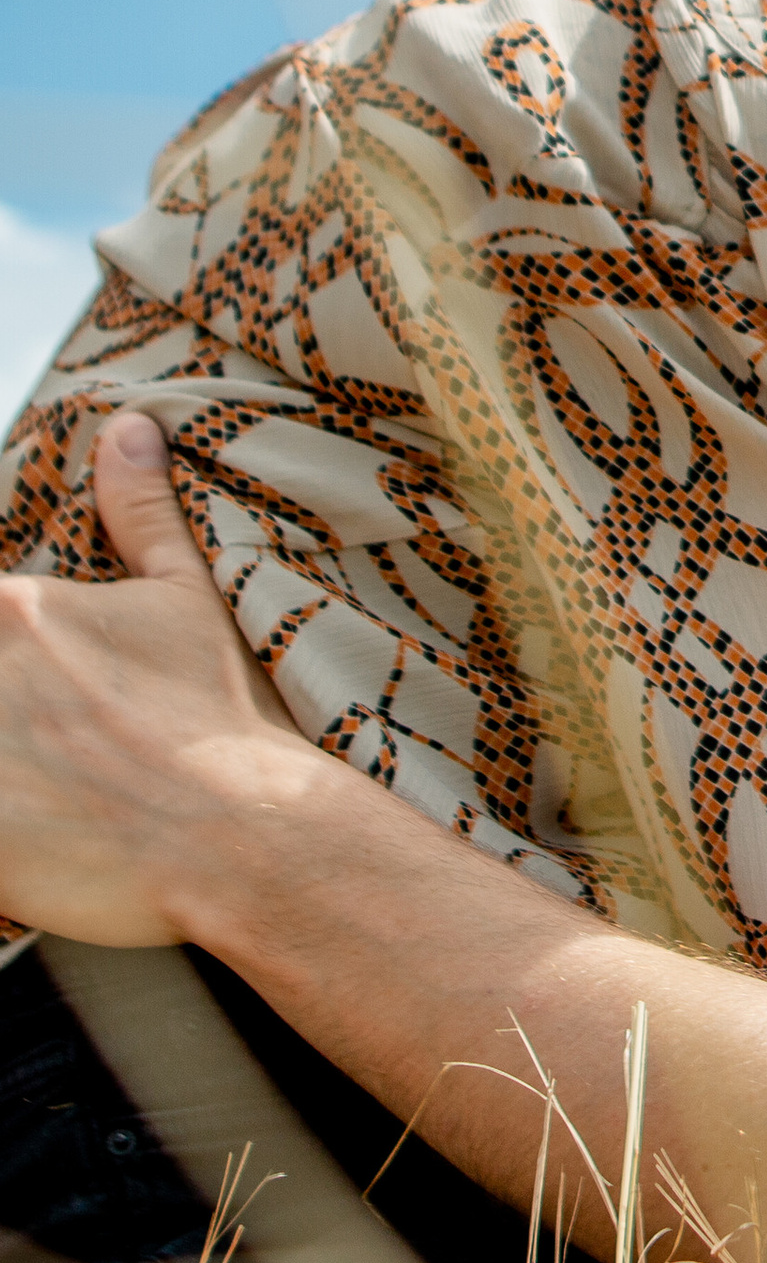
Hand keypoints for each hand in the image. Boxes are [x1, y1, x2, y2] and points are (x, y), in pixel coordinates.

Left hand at [0, 412, 318, 945]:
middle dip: (0, 701)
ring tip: (37, 769)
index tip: (29, 671)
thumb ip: (142, 514)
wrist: (246, 835)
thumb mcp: (189, 600)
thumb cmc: (222, 716)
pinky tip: (31, 819)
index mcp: (13, 608)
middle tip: (43, 731)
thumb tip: (129, 428)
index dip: (0, 631)